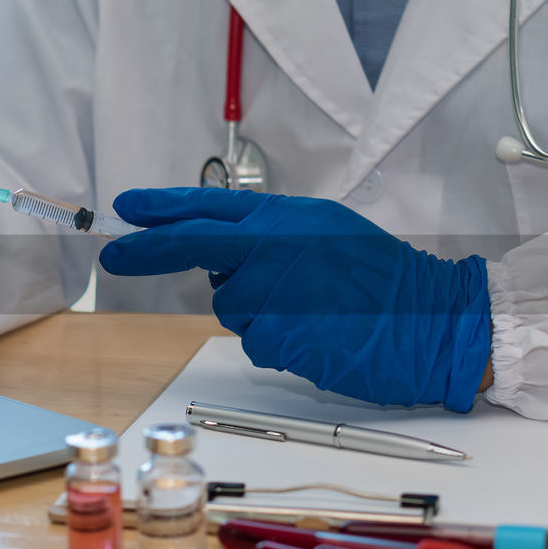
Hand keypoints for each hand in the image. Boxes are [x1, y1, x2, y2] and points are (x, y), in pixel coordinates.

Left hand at [99, 188, 491, 410]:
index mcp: (287, 217)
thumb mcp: (324, 234)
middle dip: (147, 250)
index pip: (208, 207)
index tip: (126, 208)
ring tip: (310, 310)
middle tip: (113, 256)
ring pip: (231, 305)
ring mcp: (275, 291)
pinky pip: (255, 340)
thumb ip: (270, 237)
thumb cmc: (381, 281)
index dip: (162, 207)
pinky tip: (315, 332)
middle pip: (193, 244)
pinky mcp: (280, 335)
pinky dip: (278, 341)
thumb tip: (219, 254)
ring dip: (257, 312)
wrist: (433, 322)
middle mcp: (275, 246)